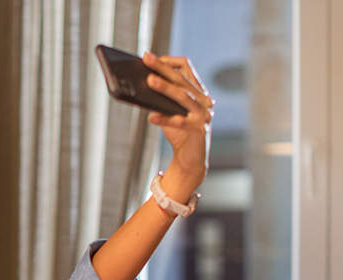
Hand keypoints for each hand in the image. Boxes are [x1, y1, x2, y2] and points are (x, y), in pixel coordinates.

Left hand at [141, 52, 212, 198]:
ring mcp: (203, 114)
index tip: (152, 58)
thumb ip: (160, 99)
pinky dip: (165, 119)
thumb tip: (139, 84)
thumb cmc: (178, 133)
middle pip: (181, 79)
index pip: (186, 67)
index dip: (169, 61)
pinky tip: (151, 117)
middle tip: (146, 59)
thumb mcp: (169, 111)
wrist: (191, 159)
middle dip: (162, 68)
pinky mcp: (199, 130)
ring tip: (149, 81)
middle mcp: (203, 100)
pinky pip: (180, 122)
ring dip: (165, 88)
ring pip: (183, 97)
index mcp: (197, 91)